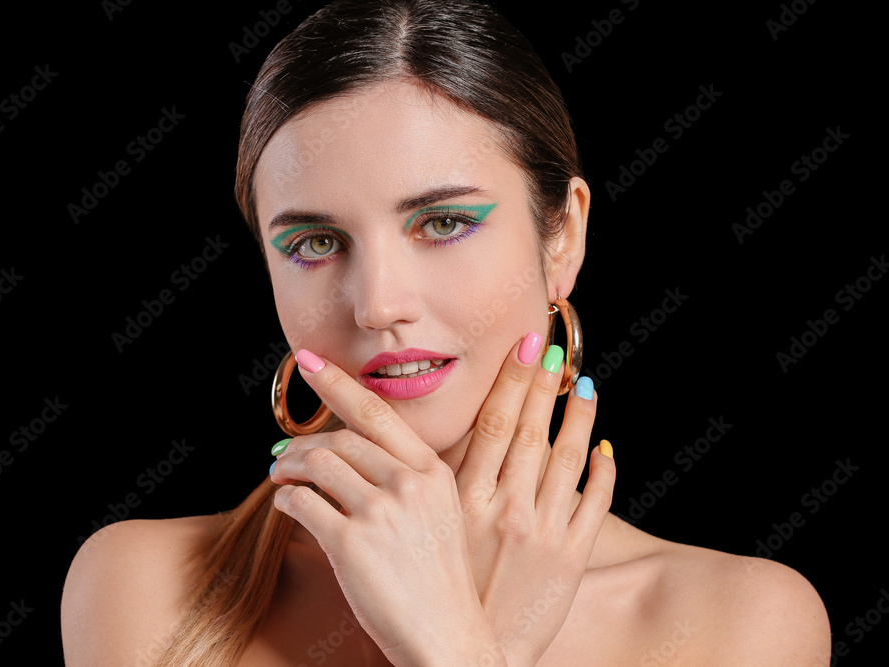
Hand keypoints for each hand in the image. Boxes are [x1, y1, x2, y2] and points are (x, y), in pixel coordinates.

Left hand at [269, 350, 505, 665]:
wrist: (446, 636)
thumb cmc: (438, 579)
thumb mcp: (441, 514)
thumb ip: (408, 477)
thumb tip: (354, 450)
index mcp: (433, 471)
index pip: (377, 413)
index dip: (338, 384)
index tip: (310, 363)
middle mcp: (408, 483)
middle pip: (339, 438)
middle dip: (302, 443)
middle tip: (282, 455)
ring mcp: (380, 512)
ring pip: (316, 465)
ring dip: (288, 468)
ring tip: (280, 478)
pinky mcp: (350, 543)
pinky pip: (301, 503)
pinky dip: (286, 501)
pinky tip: (287, 507)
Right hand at [454, 335, 614, 665]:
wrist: (464, 653)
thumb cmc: (434, 592)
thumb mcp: (425, 532)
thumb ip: (435, 486)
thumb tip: (432, 440)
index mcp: (466, 502)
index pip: (494, 424)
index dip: (512, 380)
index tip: (525, 344)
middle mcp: (508, 511)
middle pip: (532, 432)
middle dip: (543, 385)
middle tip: (553, 347)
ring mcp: (545, 533)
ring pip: (569, 460)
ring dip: (579, 418)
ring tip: (584, 385)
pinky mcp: (571, 558)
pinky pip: (595, 506)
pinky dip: (604, 473)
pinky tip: (606, 449)